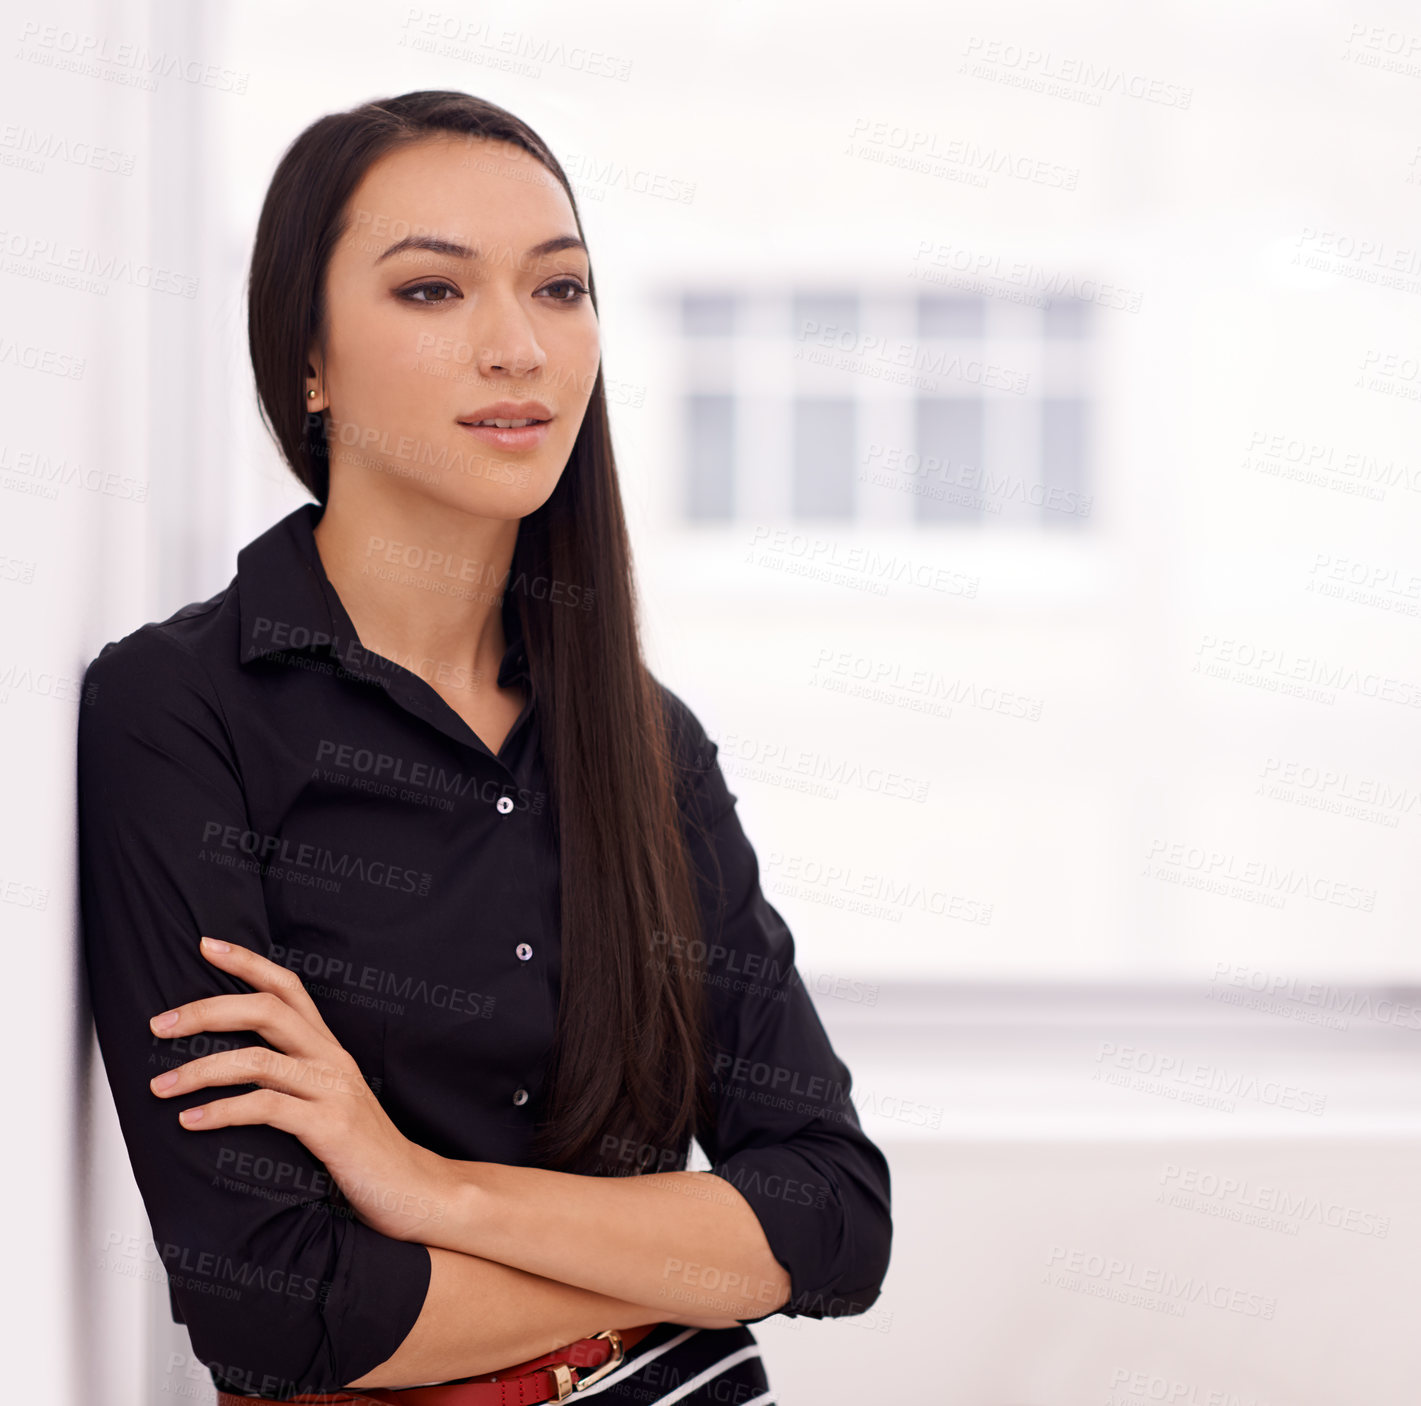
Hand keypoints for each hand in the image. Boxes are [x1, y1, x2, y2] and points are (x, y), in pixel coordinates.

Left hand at [147, 935, 452, 1244]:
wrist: (413, 1189)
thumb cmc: (361, 1151)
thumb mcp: (329, 1102)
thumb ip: (294, 1080)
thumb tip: (234, 1071)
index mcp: (329, 1049)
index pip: (289, 988)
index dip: (248, 962)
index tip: (207, 945)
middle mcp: (332, 1059)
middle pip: (267, 1010)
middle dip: (207, 1010)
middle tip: (160, 1024)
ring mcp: (334, 1090)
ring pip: (259, 1060)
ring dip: (201, 1070)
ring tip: (161, 1086)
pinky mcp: (330, 1127)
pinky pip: (267, 1108)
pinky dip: (222, 1112)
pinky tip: (192, 1121)